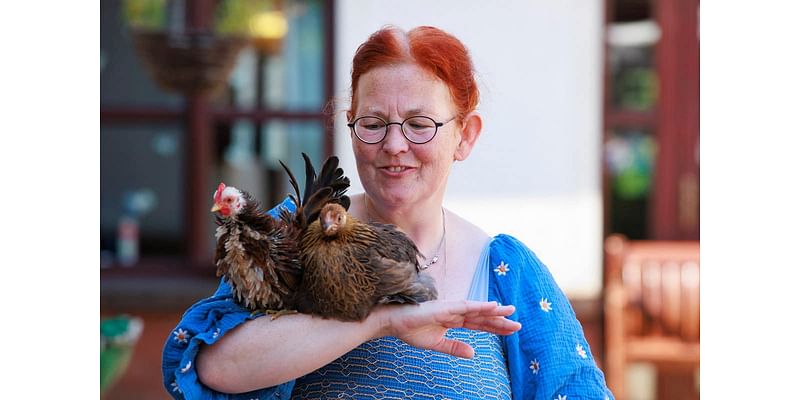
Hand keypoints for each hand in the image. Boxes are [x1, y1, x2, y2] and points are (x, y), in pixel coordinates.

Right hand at [371, 300, 520, 358]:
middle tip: (518, 325)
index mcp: (454, 320)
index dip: (495, 327)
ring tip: (511, 312)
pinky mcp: (445, 307)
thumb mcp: (437, 344)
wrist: (393, 322)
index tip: (511, 330)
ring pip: (478, 310)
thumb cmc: (411, 330)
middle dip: (500, 321)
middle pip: (482, 317)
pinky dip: (480, 306)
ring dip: (495, 311)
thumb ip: (455, 348)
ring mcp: (451, 308)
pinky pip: (466, 306)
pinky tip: (493, 306)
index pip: (479, 324)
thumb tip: (473, 353)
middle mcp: (455, 312)